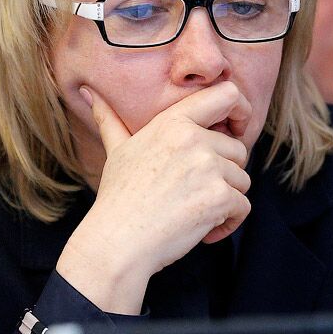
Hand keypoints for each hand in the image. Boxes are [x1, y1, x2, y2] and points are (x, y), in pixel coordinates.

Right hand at [55, 81, 251, 313]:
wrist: (117, 241)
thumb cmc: (118, 198)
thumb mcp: (116, 151)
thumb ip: (111, 119)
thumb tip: (89, 92)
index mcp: (174, 122)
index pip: (227, 94)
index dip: (240, 111)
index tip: (236, 130)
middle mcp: (194, 139)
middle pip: (239, 148)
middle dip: (225, 173)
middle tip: (195, 191)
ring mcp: (208, 167)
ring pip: (242, 179)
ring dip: (225, 200)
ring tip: (194, 210)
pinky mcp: (219, 197)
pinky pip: (243, 207)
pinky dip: (228, 223)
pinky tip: (203, 231)